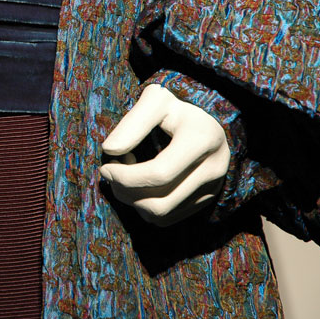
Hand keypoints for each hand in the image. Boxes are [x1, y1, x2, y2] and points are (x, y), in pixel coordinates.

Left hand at [99, 84, 229, 226]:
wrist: (207, 118)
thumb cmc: (175, 106)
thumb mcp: (155, 100)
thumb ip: (132, 123)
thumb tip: (109, 150)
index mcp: (202, 140)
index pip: (159, 174)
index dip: (125, 177)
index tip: (106, 167)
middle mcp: (213, 169)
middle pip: (159, 202)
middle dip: (125, 192)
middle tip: (112, 172)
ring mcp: (212, 188)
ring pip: (162, 214)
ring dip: (132, 201)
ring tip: (125, 176)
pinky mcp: (205, 200)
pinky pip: (167, 218)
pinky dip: (144, 206)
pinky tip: (140, 184)